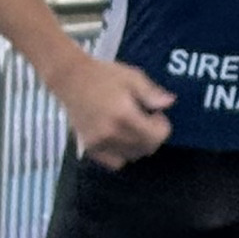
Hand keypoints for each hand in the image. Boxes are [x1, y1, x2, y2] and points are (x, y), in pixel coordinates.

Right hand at [54, 54, 174, 167]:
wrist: (69, 79)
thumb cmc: (103, 75)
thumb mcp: (132, 77)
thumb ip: (151, 93)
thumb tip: (169, 103)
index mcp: (125, 115)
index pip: (156, 136)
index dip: (162, 126)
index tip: (155, 114)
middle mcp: (112, 134)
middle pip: (146, 149)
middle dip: (152, 136)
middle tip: (144, 119)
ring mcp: (99, 143)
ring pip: (132, 156)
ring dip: (138, 145)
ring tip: (131, 127)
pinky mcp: (90, 148)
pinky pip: (114, 162)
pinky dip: (121, 154)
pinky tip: (119, 138)